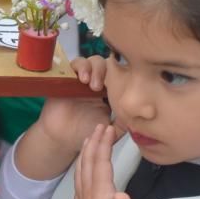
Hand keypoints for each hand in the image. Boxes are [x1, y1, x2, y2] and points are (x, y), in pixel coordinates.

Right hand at [13, 57, 111, 180]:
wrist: (62, 137)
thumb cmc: (85, 132)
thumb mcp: (108, 129)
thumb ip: (122, 123)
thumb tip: (137, 116)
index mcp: (109, 93)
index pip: (119, 76)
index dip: (121, 75)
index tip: (119, 85)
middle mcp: (98, 83)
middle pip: (108, 65)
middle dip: (106, 71)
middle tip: (99, 87)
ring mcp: (83, 79)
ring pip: (93, 61)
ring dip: (94, 68)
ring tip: (89, 83)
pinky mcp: (68, 78)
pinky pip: (75, 64)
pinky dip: (80, 66)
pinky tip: (81, 78)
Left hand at [73, 124, 131, 198]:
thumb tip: (122, 196)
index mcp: (99, 192)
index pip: (101, 162)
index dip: (104, 144)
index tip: (108, 126)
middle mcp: (88, 193)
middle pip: (89, 162)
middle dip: (94, 142)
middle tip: (98, 125)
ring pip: (81, 170)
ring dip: (85, 153)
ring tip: (87, 140)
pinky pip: (79, 182)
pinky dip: (81, 170)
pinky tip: (82, 172)